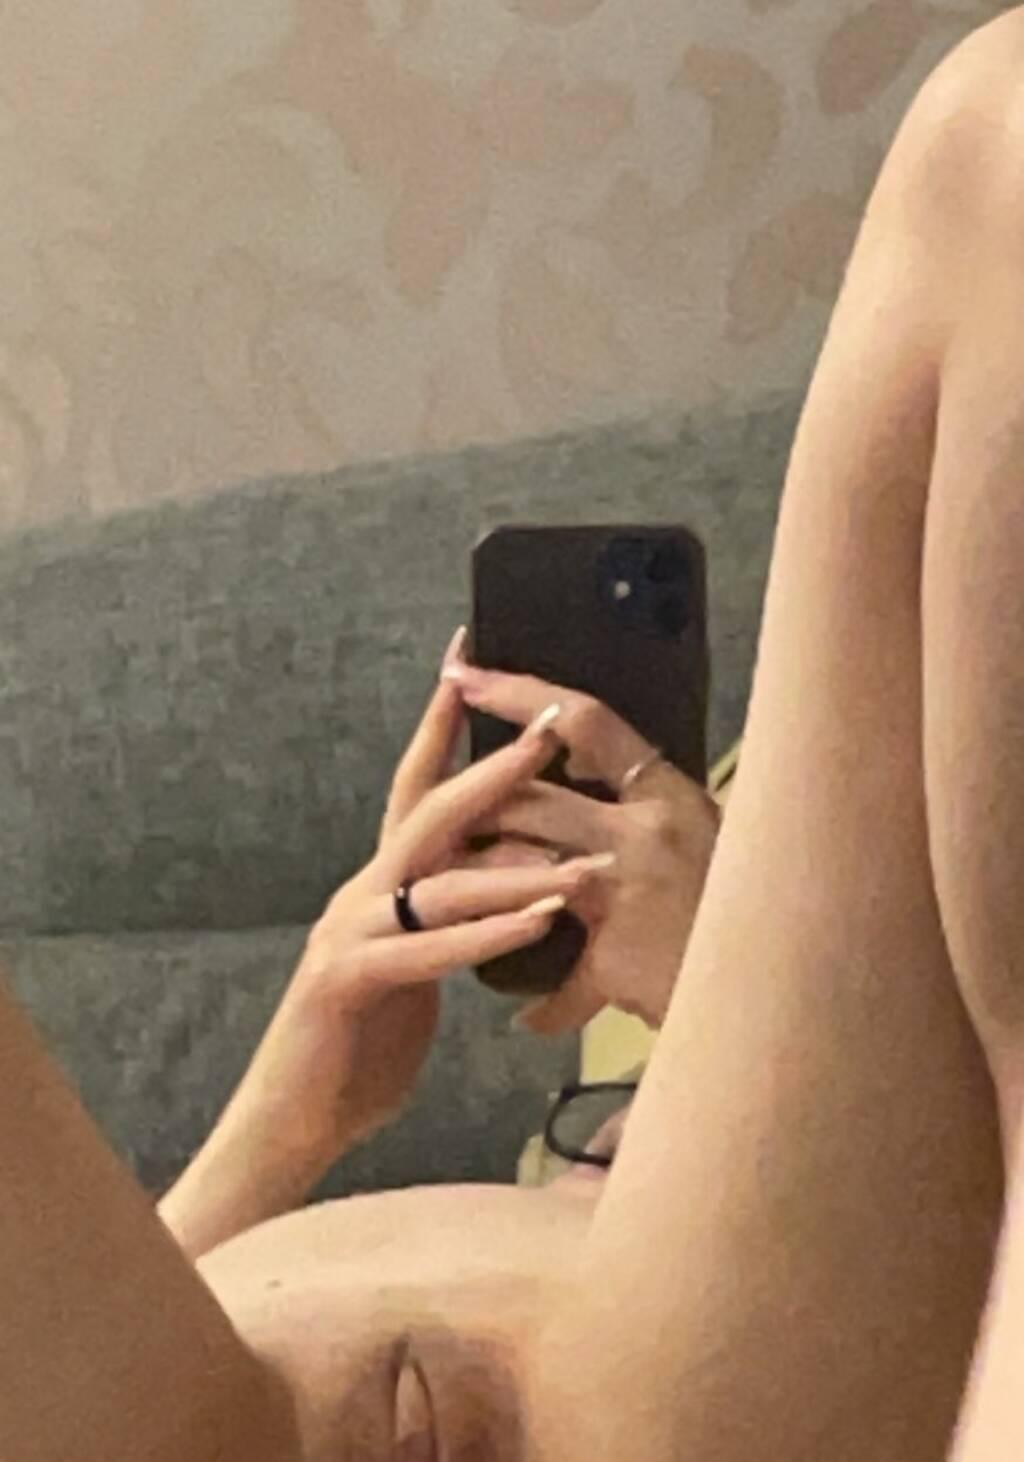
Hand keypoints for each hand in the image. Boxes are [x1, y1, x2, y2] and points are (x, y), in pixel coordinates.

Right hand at [160, 647, 614, 1258]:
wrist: (294, 1119)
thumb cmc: (363, 1044)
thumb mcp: (418, 967)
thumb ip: (451, 919)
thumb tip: (513, 889)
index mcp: (382, 883)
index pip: (418, 788)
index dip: (442, 725)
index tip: (468, 662)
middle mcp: (362, 891)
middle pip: (431, 810)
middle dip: (494, 765)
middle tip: (551, 726)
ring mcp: (350, 931)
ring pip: (439, 879)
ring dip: (517, 867)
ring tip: (585, 859)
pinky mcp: (346, 979)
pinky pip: (427, 949)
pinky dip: (485, 935)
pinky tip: (537, 923)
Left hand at [442, 660, 720, 1032]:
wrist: (786, 986)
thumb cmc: (743, 912)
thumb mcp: (701, 847)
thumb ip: (641, 819)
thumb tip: (586, 789)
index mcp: (669, 792)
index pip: (586, 719)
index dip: (522, 693)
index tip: (467, 672)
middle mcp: (650, 824)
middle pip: (530, 793)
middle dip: (472, 799)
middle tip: (425, 799)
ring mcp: (630, 882)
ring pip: (519, 865)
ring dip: (478, 883)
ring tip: (442, 895)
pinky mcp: (618, 946)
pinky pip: (561, 974)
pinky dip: (547, 1004)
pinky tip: (532, 1022)